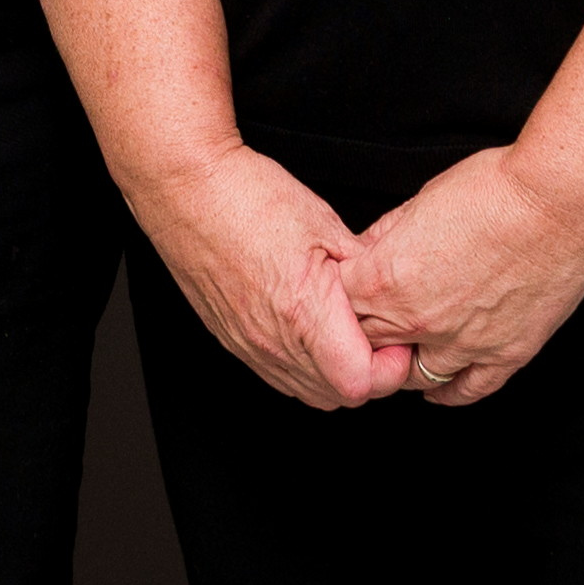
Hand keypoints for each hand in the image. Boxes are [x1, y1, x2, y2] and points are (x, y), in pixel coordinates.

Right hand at [132, 144, 411, 410]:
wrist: (186, 187)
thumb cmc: (248, 196)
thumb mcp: (325, 224)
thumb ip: (365, 270)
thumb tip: (390, 294)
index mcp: (303, 311)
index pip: (363, 382)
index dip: (392, 368)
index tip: (397, 340)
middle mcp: (273, 339)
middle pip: (341, 397)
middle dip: (371, 375)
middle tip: (379, 338)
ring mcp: (249, 344)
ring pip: (311, 393)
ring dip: (337, 375)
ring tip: (345, 335)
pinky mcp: (231, 338)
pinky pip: (280, 377)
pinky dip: (305, 368)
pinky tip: (310, 333)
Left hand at [343, 147, 583, 407]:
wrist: (555, 207)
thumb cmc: (489, 192)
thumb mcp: (415, 205)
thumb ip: (384, 239)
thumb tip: (366, 253)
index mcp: (385, 279)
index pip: (336, 306)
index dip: (336, 298)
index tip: (343, 295)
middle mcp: (418, 320)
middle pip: (368, 345)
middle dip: (363, 334)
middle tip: (366, 326)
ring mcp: (462, 344)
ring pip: (412, 375)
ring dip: (402, 364)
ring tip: (399, 353)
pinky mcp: (504, 356)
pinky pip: (466, 390)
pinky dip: (446, 393)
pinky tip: (436, 390)